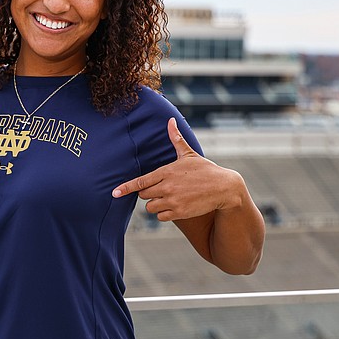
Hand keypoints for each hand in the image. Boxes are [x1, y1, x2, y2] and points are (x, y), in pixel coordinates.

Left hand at [112, 117, 240, 221]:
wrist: (224, 188)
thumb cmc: (205, 169)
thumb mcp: (189, 154)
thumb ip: (176, 139)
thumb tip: (170, 121)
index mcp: (166, 171)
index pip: (141, 181)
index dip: (126, 188)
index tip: (115, 192)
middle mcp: (167, 186)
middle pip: (143, 195)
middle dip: (148, 193)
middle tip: (161, 189)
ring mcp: (173, 200)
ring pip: (150, 207)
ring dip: (156, 204)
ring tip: (169, 198)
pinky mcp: (180, 212)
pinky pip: (161, 217)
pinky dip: (164, 214)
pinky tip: (174, 206)